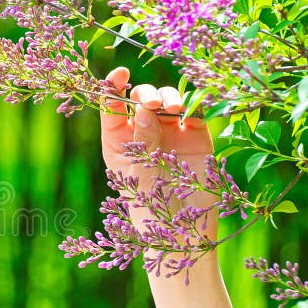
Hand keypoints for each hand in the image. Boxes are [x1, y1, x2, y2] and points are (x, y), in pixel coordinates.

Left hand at [99, 67, 216, 239]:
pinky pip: (195, 111)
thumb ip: (143, 140)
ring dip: (170, 97)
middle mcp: (143, 133)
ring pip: (168, 100)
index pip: (112, 107)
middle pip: (141, 98)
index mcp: (118, 142)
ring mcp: (169, 133)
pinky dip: (195, 104)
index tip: (120, 74)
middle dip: (146, 93)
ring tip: (173, 109)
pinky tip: (192, 110)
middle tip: (153, 104)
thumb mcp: (141, 175)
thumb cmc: (151, 210)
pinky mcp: (195, 137)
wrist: (184, 233)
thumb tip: (144, 107)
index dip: (113, 87)